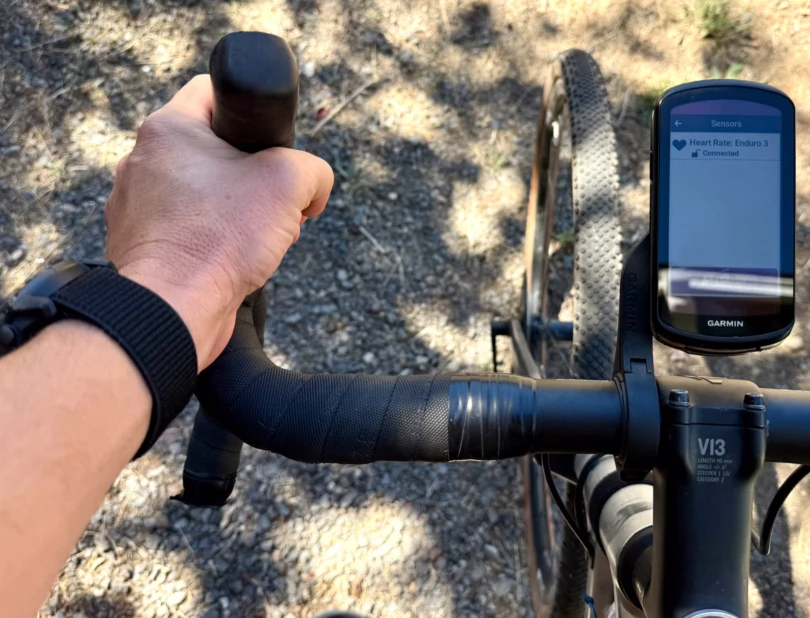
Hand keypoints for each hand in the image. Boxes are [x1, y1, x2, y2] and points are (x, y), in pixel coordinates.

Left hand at [105, 75, 332, 368]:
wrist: (174, 309)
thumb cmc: (220, 239)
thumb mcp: (290, 184)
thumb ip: (313, 169)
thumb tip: (313, 187)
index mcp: (168, 129)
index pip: (212, 91)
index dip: (252, 113)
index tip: (271, 147)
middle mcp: (142, 160)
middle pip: (213, 148)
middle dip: (252, 175)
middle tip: (273, 203)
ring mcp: (135, 204)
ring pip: (202, 191)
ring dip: (236, 210)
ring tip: (257, 238)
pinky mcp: (140, 243)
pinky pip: (187, 226)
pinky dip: (213, 238)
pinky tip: (233, 260)